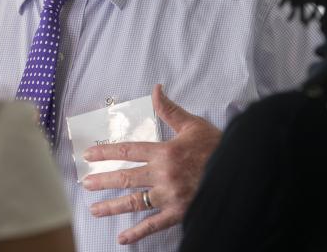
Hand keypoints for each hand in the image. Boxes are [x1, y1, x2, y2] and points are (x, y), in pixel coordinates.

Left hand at [81, 85, 220, 245]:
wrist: (241, 170)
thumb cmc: (217, 147)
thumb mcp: (192, 125)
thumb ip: (169, 110)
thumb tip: (156, 89)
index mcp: (164, 152)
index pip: (127, 151)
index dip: (105, 153)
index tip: (89, 155)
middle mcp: (162, 175)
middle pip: (126, 178)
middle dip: (103, 180)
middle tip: (85, 183)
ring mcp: (169, 196)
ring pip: (134, 202)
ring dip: (112, 206)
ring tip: (94, 210)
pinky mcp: (178, 213)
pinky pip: (153, 225)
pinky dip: (137, 232)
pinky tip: (122, 238)